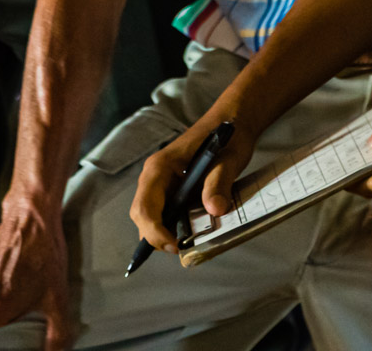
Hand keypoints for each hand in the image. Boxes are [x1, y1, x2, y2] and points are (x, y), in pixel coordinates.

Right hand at [129, 111, 258, 253]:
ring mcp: (160, 183)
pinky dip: (169, 226)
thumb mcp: (228, 160)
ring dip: (160, 233)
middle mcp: (154, 176)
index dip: (155, 231)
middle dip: (154, 236)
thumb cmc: (227, 138)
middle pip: (141, 215)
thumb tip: (215, 210)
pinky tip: (186, 233)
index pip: (145, 206)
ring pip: (148, 216)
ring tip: (183, 244)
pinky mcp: (170, 189)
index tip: (175, 246)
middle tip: (179, 249)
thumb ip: (218, 183)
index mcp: (160, 167)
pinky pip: (162, 212)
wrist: (230, 123)